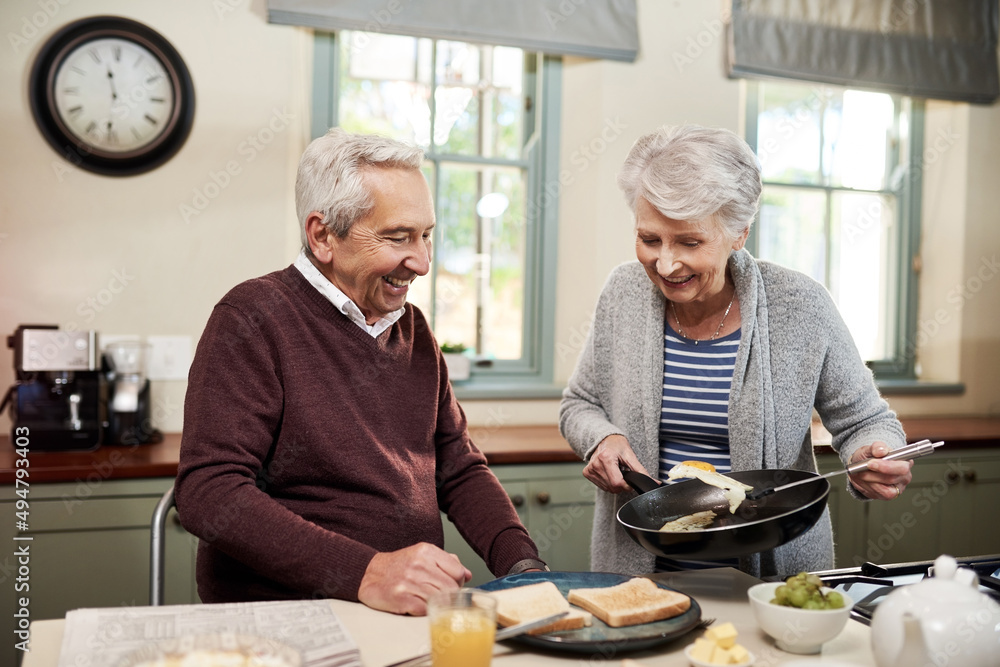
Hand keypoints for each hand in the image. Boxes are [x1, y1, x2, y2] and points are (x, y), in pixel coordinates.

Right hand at [357, 542, 471, 614]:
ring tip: (428, 600)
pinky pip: (425, 610)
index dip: (458, 582)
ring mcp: (410, 582)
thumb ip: (446, 562)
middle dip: (449, 596)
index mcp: (427, 552)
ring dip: (438, 604)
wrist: (369, 573)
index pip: (458, 572)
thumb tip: (468, 574)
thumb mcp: (422, 555)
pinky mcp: (402, 598)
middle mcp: (419, 565)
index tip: (452, 585)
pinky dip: (424, 611)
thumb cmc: (399, 566)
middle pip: (452, 588)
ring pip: (441, 600)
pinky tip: (418, 605)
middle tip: (440, 596)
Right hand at [583, 434, 649, 492]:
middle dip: (622, 484)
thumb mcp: (630, 455)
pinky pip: (601, 486)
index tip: (629, 478)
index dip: (627, 485)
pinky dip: (608, 483)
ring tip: (615, 471)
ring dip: (614, 484)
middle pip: (613, 488)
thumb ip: (641, 471)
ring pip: (607, 489)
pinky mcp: (587, 473)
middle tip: (623, 473)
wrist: (604, 438)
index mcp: (606, 458)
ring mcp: (590, 469)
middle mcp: (596, 464)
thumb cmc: (617, 445)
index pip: (618, 483)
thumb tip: (654, 482)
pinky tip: (609, 473)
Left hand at [848, 441, 913, 499]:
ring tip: (859, 473)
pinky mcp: (889, 495)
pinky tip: (862, 480)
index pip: (902, 468)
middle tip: (861, 468)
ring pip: (884, 489)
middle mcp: (904, 477)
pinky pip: (878, 494)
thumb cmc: (870, 457)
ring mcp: (898, 488)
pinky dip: (866, 486)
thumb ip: (876, 446)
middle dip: (873, 474)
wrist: (863, 466)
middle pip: (891, 479)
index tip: (871, 463)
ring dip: (868, 480)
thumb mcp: (871, 448)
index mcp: (905, 462)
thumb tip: (881, 450)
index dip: (886, 467)